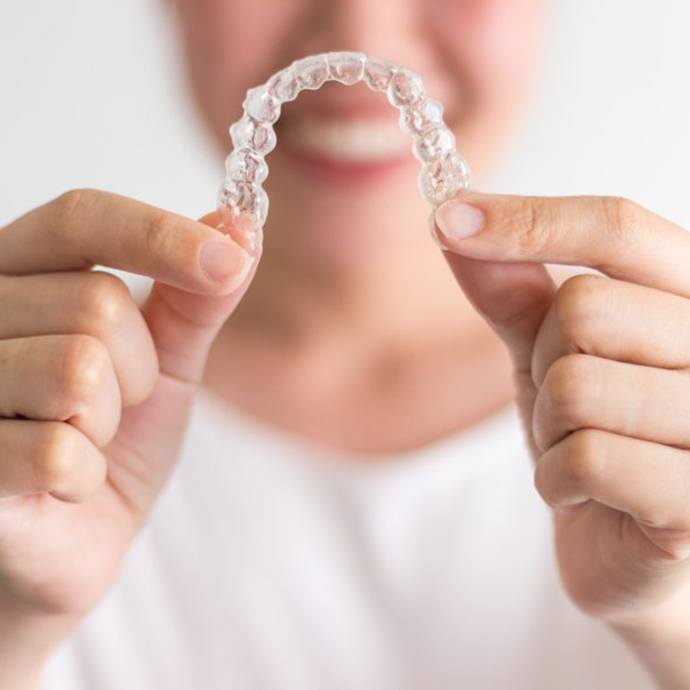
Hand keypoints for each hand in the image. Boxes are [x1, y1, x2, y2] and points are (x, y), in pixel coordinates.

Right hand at [0, 190, 254, 678]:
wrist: (71, 540)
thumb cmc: (113, 440)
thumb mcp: (167, 361)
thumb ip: (195, 298)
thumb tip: (241, 229)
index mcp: (21, 276)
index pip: (81, 218)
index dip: (160, 234)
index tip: (230, 260)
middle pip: (96, 304)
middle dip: (138, 369)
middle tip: (115, 405)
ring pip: (76, 370)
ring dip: (108, 421)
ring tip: (84, 441)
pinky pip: (55, 450)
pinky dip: (85, 475)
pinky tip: (64, 485)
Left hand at [434, 192, 689, 632]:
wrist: (627, 543)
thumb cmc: (597, 432)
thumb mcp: (549, 350)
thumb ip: (513, 288)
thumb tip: (454, 216)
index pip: (619, 228)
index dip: (529, 219)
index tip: (449, 218)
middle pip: (585, 307)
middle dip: (545, 360)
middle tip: (565, 403)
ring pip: (577, 385)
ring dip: (549, 427)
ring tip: (577, 450)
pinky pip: (588, 459)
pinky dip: (557, 480)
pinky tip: (582, 495)